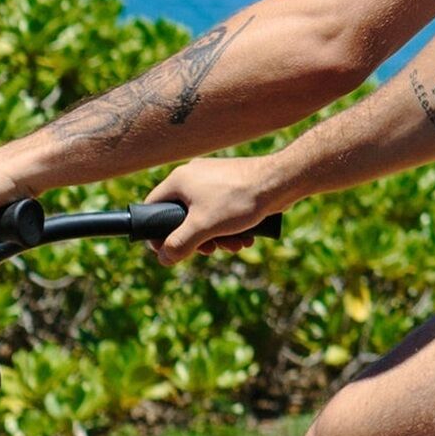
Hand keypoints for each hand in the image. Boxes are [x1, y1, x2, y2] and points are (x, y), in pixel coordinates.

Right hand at [148, 154, 292, 264]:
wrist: (280, 181)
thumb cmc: (239, 200)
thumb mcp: (203, 227)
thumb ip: (180, 244)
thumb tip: (163, 259)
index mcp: (179, 180)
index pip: (154, 206)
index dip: (156, 231)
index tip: (167, 249)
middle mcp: (194, 176)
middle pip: (182, 216)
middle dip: (197, 239)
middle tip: (209, 251)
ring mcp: (214, 179)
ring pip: (205, 216)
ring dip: (217, 236)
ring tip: (234, 246)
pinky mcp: (233, 184)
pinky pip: (222, 210)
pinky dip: (230, 226)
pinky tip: (245, 238)